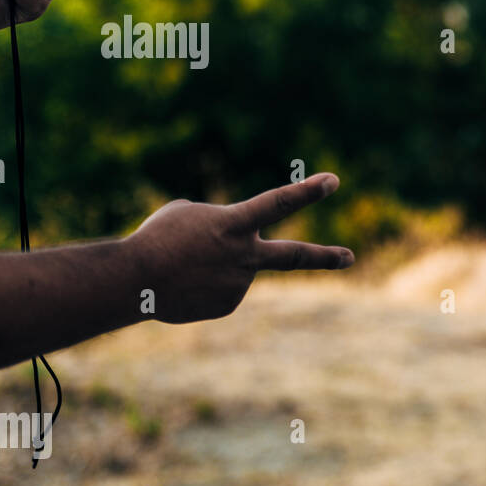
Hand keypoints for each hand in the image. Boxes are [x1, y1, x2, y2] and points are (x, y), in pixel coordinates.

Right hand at [126, 173, 354, 323]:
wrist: (135, 280)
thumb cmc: (158, 239)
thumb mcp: (188, 215)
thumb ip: (220, 224)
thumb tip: (230, 248)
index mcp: (234, 224)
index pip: (278, 203)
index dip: (307, 191)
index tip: (334, 181)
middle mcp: (244, 255)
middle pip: (293, 256)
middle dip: (325, 257)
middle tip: (350, 257)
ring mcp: (239, 283)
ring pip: (235, 269)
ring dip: (212, 266)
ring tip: (183, 266)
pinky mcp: (228, 304)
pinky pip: (222, 290)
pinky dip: (204, 286)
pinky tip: (183, 285)